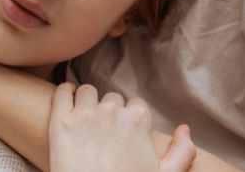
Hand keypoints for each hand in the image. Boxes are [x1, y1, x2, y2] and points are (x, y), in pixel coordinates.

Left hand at [49, 83, 195, 171]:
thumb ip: (182, 152)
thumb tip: (184, 129)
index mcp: (138, 119)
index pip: (136, 106)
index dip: (131, 120)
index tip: (124, 134)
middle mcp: (112, 110)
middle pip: (112, 98)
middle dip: (109, 111)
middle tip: (103, 132)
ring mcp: (84, 114)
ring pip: (87, 92)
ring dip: (87, 101)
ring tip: (84, 118)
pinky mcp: (60, 121)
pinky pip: (61, 92)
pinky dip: (64, 92)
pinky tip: (66, 99)